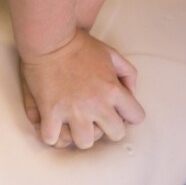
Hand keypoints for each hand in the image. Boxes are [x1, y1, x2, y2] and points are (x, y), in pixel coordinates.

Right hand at [19, 29, 145, 148]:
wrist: (49, 41)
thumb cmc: (79, 45)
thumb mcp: (112, 54)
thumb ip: (128, 74)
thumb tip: (131, 93)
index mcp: (113, 90)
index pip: (136, 117)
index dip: (127, 116)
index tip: (116, 112)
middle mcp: (95, 104)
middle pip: (114, 135)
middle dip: (107, 129)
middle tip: (95, 120)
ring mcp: (72, 111)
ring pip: (84, 143)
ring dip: (79, 136)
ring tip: (72, 126)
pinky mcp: (49, 112)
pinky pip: (52, 139)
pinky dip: (52, 136)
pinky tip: (52, 127)